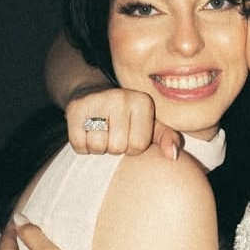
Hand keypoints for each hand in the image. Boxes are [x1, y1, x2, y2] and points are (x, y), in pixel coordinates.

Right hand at [64, 85, 183, 160]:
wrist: (93, 93)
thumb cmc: (127, 117)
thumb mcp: (150, 125)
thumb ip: (167, 138)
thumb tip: (173, 155)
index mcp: (143, 102)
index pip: (138, 146)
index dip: (131, 147)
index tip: (128, 134)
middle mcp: (121, 97)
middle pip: (117, 147)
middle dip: (113, 147)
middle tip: (112, 132)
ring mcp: (97, 100)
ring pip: (97, 145)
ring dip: (97, 146)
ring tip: (100, 131)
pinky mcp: (75, 107)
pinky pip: (79, 144)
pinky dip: (81, 145)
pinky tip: (86, 131)